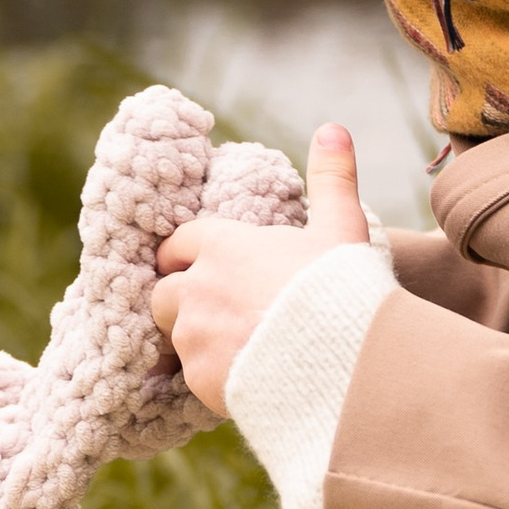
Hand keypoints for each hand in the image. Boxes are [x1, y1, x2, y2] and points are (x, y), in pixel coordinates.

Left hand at [152, 123, 371, 418]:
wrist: (344, 361)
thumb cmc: (341, 288)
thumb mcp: (341, 226)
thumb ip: (331, 178)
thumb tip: (333, 128)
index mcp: (222, 246)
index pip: (179, 244)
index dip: (187, 254)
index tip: (200, 264)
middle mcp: (197, 288)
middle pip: (164, 292)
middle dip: (183, 299)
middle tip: (218, 309)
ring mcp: (195, 336)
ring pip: (176, 336)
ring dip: (197, 338)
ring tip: (234, 345)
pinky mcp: (201, 380)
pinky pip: (194, 376)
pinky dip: (213, 375)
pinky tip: (244, 377)